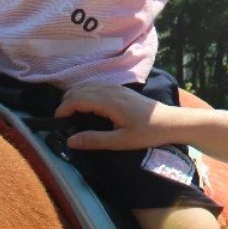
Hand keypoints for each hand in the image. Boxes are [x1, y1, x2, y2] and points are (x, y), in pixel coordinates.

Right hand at [57, 84, 175, 150]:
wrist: (170, 122)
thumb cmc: (147, 133)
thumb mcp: (121, 141)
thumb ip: (95, 140)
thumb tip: (69, 140)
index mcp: (109, 101)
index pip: (77, 98)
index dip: (63, 109)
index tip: (57, 123)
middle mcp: (111, 90)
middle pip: (79, 89)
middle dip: (66, 103)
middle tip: (62, 123)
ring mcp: (116, 88)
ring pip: (87, 86)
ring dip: (75, 98)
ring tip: (71, 117)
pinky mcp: (120, 90)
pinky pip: (96, 87)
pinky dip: (85, 95)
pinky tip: (86, 109)